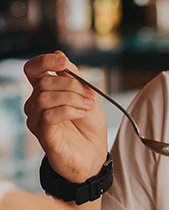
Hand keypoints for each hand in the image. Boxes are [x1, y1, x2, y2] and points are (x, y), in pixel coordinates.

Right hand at [23, 51, 107, 182]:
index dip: (45, 61)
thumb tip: (60, 55)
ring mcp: (37, 120)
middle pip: (44, 82)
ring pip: (45, 97)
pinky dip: (69, 110)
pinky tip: (82, 114)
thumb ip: (74, 77)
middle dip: (72, 85)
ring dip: (72, 98)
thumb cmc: (89, 127)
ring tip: (89, 106)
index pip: (33, 69)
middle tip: (91, 95)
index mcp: (46, 92)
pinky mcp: (43, 134)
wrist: (94, 154)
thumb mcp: (87, 96)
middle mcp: (36, 104)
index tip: (63, 63)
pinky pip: (49, 115)